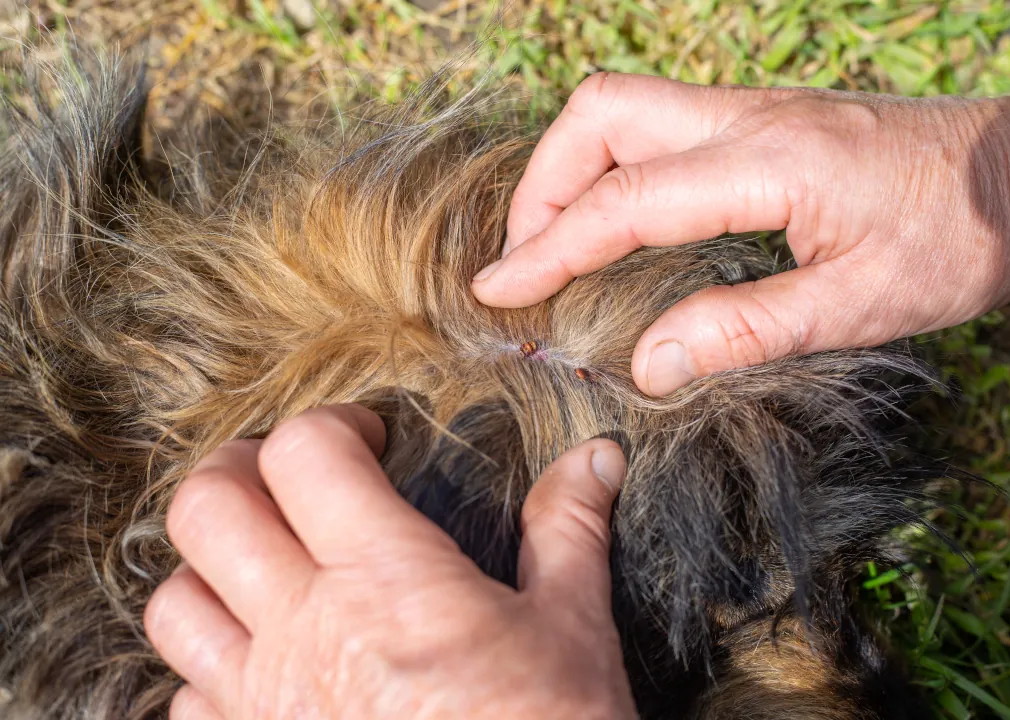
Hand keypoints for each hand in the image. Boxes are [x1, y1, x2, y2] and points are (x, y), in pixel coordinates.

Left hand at [144, 404, 635, 719]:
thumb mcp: (573, 628)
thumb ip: (567, 528)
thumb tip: (596, 458)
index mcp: (387, 579)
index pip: (305, 455)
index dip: (334, 424)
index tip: (370, 437)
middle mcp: (305, 633)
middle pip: (206, 510)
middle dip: (238, 469)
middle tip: (287, 474)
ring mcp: (265, 705)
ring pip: (173, 604)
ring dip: (210, 568)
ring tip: (264, 563)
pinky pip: (188, 699)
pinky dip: (212, 667)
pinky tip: (266, 663)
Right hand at [471, 72, 1009, 395]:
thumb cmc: (961, 237)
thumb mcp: (859, 305)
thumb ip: (745, 331)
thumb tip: (648, 364)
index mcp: (767, 163)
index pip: (624, 201)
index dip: (549, 249)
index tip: (497, 293)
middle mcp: (747, 117)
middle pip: (601, 115)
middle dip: (542, 184)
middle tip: (524, 260)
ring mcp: (754, 109)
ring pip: (624, 108)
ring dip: (571, 169)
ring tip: (555, 242)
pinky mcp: (764, 119)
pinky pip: (658, 123)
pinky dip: (612, 165)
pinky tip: (618, 218)